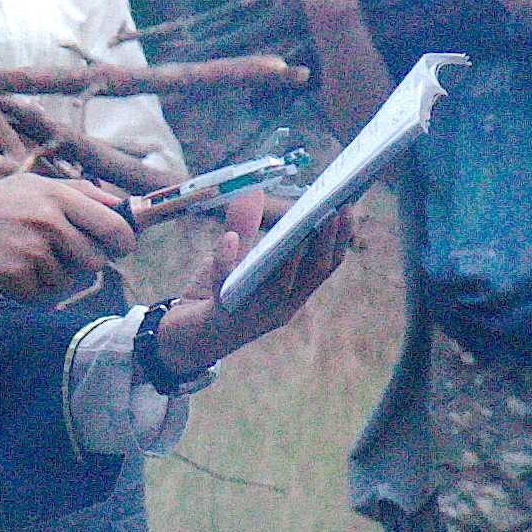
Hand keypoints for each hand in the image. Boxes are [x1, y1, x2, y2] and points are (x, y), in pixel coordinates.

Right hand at [0, 174, 138, 295]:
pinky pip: (40, 295)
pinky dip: (28, 290)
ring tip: (24, 256)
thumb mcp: (35, 185)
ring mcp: (30, 248)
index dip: (124, 242)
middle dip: (82, 263)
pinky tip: (10, 270)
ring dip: (50, 277)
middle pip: (94, 261)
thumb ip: (80, 194)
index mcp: (58, 195)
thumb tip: (123, 207)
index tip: (120, 248)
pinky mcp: (12, 274)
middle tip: (58, 254)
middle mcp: (48, 220)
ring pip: (67, 282)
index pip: (114, 226)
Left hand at [149, 204, 353, 376]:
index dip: (340, 238)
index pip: (325, 265)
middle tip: (334, 207)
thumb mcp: (234, 259)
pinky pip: (227, 288)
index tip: (347, 206)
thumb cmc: (216, 297)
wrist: (184, 339)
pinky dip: (226, 262)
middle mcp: (280, 307)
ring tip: (299, 223)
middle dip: (328, 240)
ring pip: (282, 284)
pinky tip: (227, 239)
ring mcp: (255, 314)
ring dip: (293, 253)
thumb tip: (254, 191)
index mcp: (291, 293)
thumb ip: (245, 229)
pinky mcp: (223, 317)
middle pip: (314, 273)